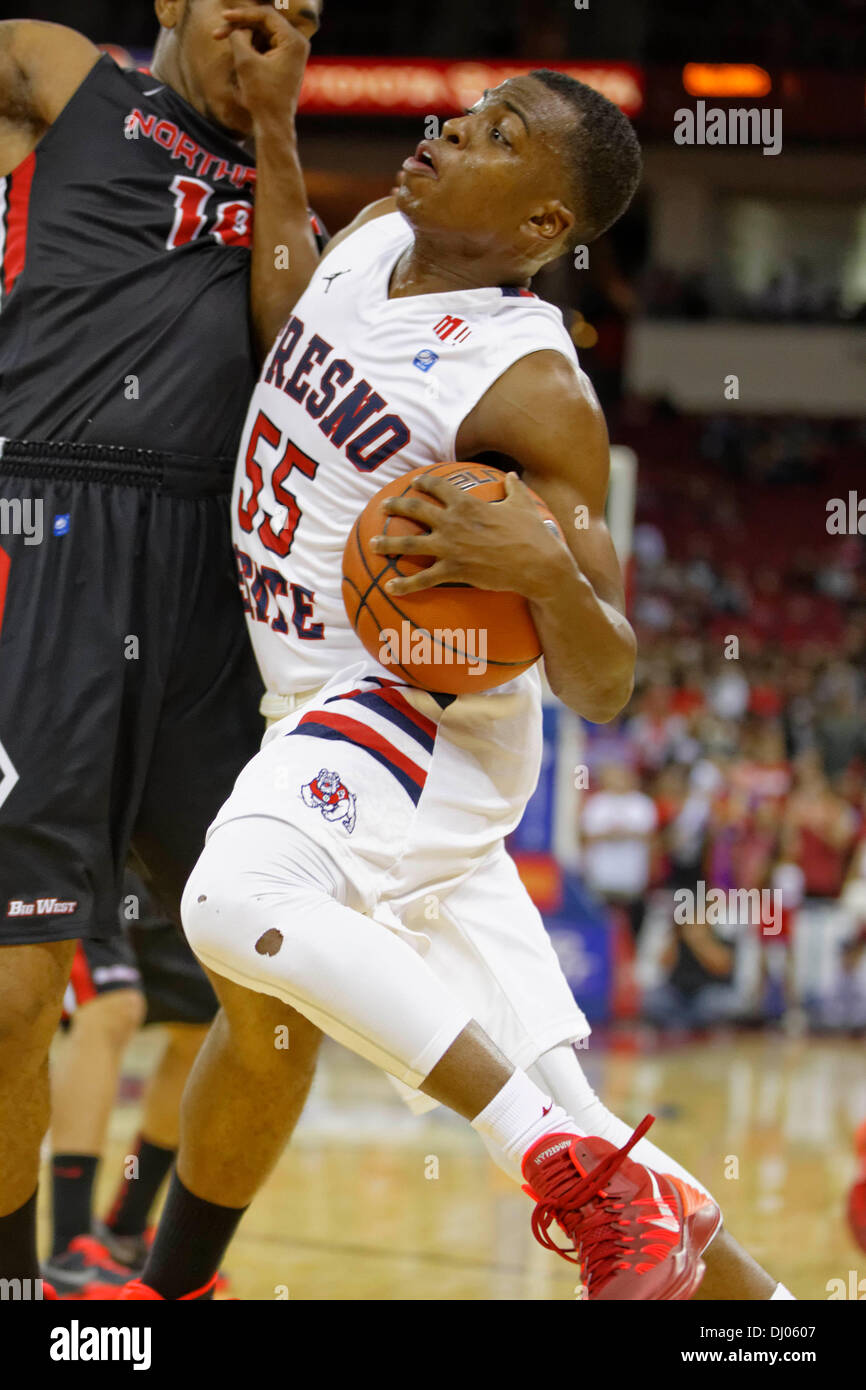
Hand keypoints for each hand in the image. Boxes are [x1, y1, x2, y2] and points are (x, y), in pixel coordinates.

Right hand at [214, 7, 309, 120]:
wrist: (274, 125)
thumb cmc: (262, 96)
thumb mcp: (245, 62)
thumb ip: (238, 36)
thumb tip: (238, 27)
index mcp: (293, 41)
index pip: (266, 15)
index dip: (242, 14)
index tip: (223, 17)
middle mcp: (296, 43)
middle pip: (264, 23)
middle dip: (240, 27)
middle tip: (217, 35)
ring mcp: (291, 52)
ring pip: (262, 34)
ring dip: (242, 37)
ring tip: (225, 48)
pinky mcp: (284, 61)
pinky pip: (265, 46)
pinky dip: (249, 47)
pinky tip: (237, 56)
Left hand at [370, 471, 571, 598]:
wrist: (537, 564)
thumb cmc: (532, 534)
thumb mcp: (523, 505)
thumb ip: (513, 489)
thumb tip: (512, 476)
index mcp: (467, 504)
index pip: (438, 487)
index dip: (424, 483)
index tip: (415, 483)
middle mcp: (452, 522)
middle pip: (415, 509)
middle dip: (396, 506)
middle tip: (384, 505)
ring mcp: (450, 547)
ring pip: (409, 543)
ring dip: (388, 543)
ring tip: (373, 543)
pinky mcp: (453, 571)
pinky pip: (423, 578)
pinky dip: (405, 584)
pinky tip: (390, 587)